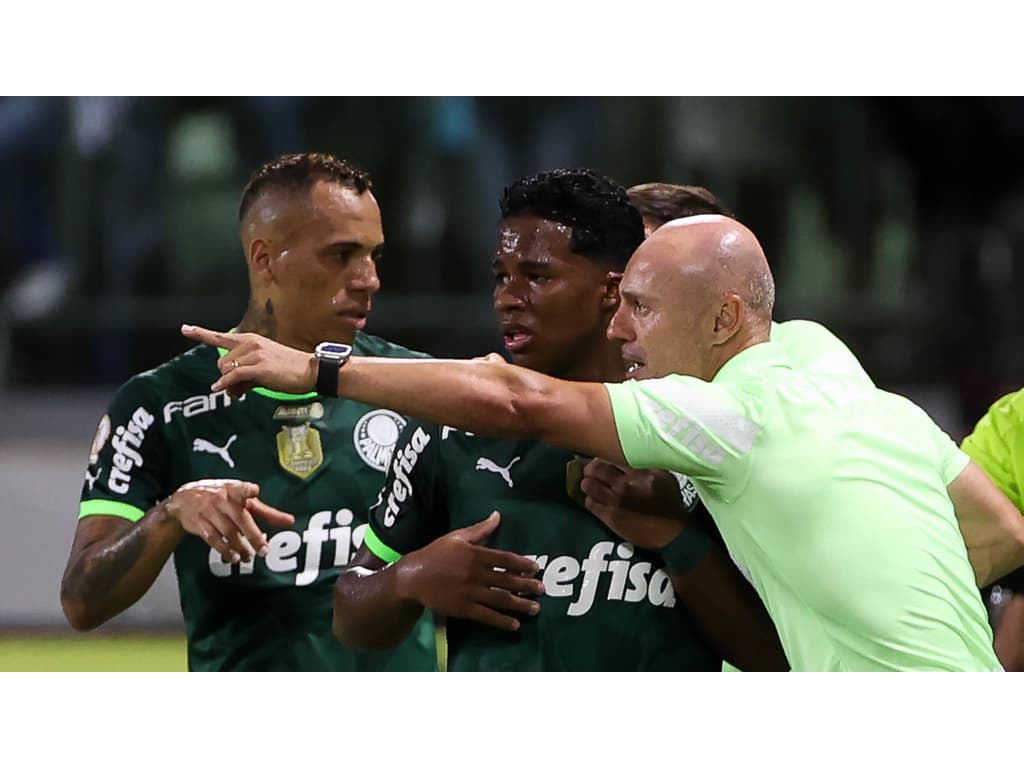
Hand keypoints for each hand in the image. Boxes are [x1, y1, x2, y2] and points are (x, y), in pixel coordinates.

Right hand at [161, 479, 295, 562]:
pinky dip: (223, 549)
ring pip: (227, 532)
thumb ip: (265, 511)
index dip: (247, 490)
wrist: (183, 499)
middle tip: (264, 550)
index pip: (241, 488)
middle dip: (253, 535)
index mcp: (234, 490)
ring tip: (250, 557)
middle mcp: (222, 499)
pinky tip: (233, 557)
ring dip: (240, 547)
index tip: (254, 490)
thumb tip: (289, 520)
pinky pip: (213, 539)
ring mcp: (209, 511)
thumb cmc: (220, 497)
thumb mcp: (241, 498)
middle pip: (240, 518)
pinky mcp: (199, 524)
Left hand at [180, 325, 315, 397]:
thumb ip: (245, 373)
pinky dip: (226, 384)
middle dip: (226, 377)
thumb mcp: (264, 366)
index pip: (221, 336)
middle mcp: (250, 343)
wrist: (310, 370)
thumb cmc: (289, 369)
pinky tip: (223, 389)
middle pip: (221, 361)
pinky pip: (234, 375)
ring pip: (227, 370)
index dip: (201, 333)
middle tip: (238, 390)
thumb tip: (230, 388)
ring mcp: (255, 354)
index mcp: (251, 340)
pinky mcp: (259, 367)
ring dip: (229, 384)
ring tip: (242, 392)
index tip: (185, 329)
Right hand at [396, 511, 543, 630]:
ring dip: (520, 605)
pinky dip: (502, 621)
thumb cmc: (435, 554)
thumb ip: (480, 529)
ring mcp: (470, 592)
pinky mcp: (463, 608)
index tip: (536, 569)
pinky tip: (514, 625)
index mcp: (476, 554)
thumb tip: (498, 515)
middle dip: (527, 586)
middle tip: (542, 590)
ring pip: (500, 599)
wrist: (413, 577)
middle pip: (507, 580)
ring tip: (535, 609)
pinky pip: (486, 616)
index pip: (506, 559)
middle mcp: (476, 573)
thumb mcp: (457, 537)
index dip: (523, 564)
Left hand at [580, 459, 689, 548]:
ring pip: (588, 485)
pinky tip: (595, 498)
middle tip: (592, 469)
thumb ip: (645, 462)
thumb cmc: (668, 501)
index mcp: (639, 473)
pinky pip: (590, 503)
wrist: (671, 532)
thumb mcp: (664, 475)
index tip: (604, 456)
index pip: (611, 456)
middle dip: (591, 467)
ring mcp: (615, 502)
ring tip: (590, 482)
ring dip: (588, 482)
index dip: (604, 454)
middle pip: (595, 469)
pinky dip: (590, 498)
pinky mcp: (609, 517)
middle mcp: (625, 486)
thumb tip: (627, 451)